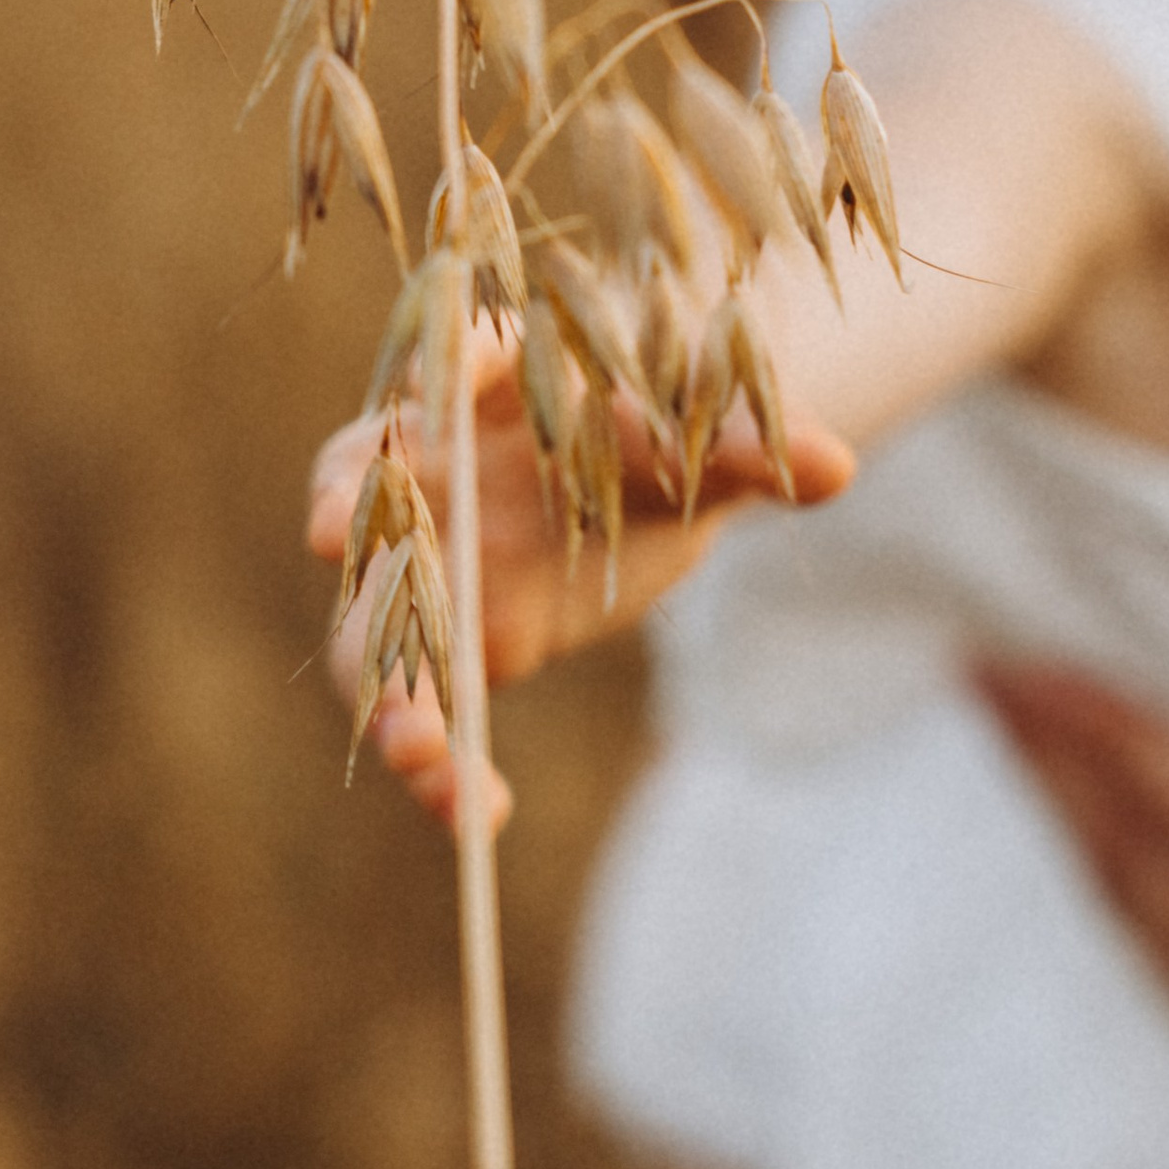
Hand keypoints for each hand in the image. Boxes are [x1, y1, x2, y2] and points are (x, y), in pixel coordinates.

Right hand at [307, 340, 851, 834]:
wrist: (648, 484)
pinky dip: (439, 756)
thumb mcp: (702, 440)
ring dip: (385, 682)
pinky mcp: (437, 639)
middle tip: (330, 540)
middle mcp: (430, 464)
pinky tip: (473, 813)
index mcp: (491, 378)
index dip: (431, 377)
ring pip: (373, 614)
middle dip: (349, 519)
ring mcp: (422, 556)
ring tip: (421, 755)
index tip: (422, 403)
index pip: (450, 355)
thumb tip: (838, 467)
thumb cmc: (660, 429)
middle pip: (367, 484)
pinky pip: (417, 696)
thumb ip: (745, 449)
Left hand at [980, 605, 1168, 1168]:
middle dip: (1052, 765)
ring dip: (1063, 816)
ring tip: (1011, 715)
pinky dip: (1108, 877)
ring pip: (1132, 919)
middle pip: (1136, 869)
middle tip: (980, 663)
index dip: (1115, 742)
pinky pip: (1158, 960)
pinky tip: (1081, 811)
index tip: (1041, 664)